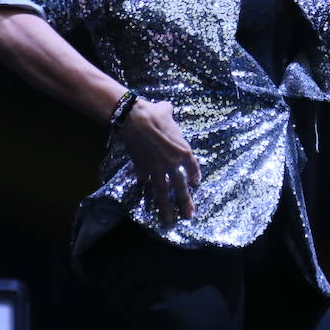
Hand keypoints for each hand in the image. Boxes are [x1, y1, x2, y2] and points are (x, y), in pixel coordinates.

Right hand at [119, 98, 201, 225]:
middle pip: (180, 187)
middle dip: (185, 203)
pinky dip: (146, 184)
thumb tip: (167, 108)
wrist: (134, 118)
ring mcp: (157, 168)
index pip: (192, 168)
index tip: (195, 184)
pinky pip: (145, 180)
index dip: (194, 176)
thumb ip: (170, 114)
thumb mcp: (167, 112)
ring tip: (169, 221)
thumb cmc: (154, 113)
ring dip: (166, 208)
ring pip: (163, 192)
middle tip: (189, 215)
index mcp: (183, 150)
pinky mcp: (142, 169)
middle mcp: (172, 163)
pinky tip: (146, 189)